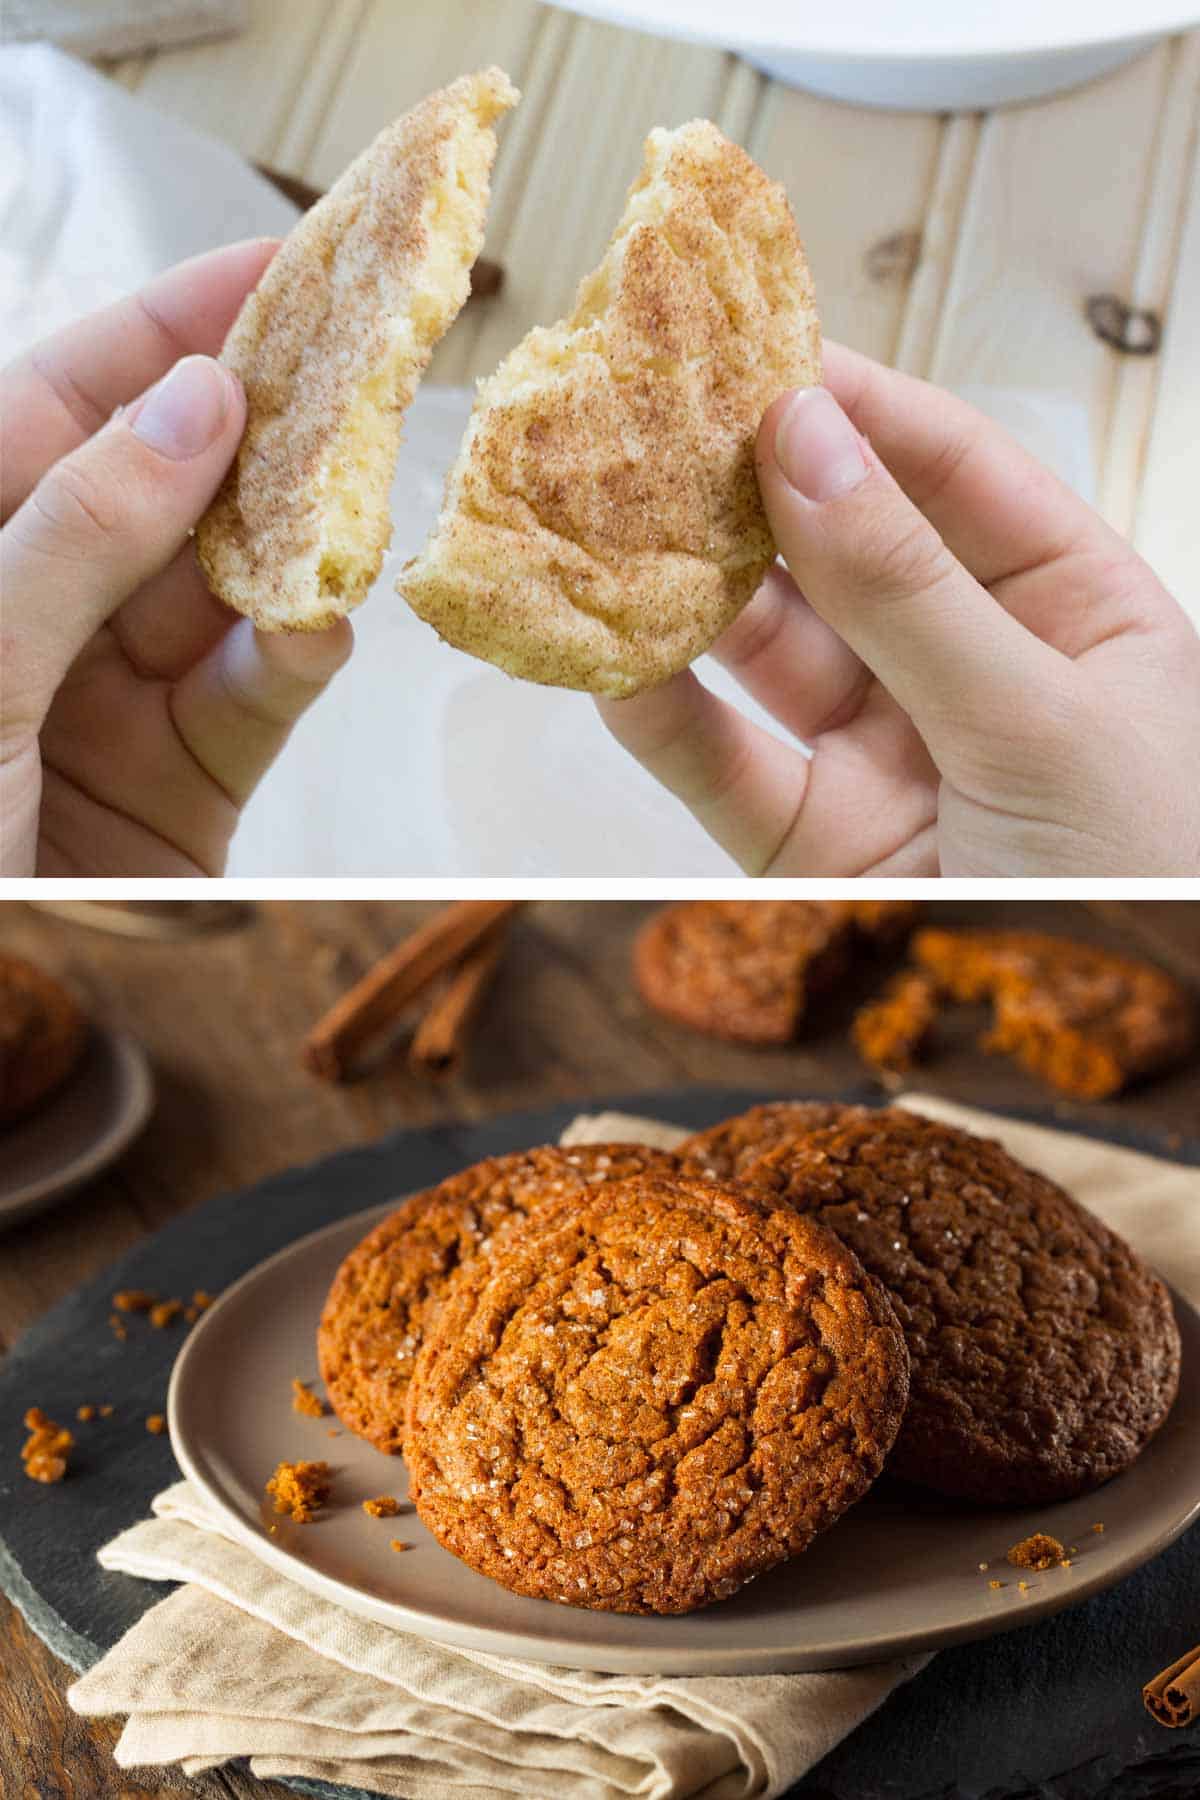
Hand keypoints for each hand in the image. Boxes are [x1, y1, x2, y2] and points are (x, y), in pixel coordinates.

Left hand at [1, 242, 350, 876]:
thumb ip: (80, 530)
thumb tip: (199, 404)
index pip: (73, 396)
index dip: (174, 322)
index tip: (284, 261)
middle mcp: (46, 601)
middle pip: (174, 482)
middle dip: (267, 427)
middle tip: (367, 366)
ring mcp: (118, 692)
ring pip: (231, 586)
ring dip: (292, 547)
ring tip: (351, 499)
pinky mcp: (187, 781)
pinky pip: (257, 695)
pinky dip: (293, 658)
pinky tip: (315, 624)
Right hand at [598, 342, 1199, 875]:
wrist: (1139, 1042)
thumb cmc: (1148, 874)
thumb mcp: (1044, 718)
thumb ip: (911, 590)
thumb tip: (803, 439)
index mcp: (1072, 610)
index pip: (953, 472)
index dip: (857, 403)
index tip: (758, 341)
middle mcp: (968, 669)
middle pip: (840, 547)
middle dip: (746, 482)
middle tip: (648, 410)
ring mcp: (885, 752)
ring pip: (763, 646)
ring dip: (679, 583)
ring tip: (594, 510)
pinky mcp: (812, 841)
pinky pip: (719, 757)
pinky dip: (655, 706)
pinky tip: (600, 646)